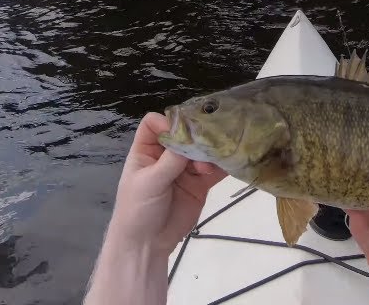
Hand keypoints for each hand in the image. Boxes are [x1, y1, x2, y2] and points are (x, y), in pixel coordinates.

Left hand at [108, 112, 226, 257]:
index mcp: (146, 150)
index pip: (155, 124)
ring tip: (212, 165)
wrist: (147, 244)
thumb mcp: (150, 182)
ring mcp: (184, 169)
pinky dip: (223, 166)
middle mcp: (166, 155)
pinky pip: (214, 170)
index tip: (183, 132)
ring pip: (201, 150)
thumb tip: (191, 137)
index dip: (168, 123)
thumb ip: (170, 160)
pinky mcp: (199, 184)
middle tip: (207, 144)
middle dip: (196, 136)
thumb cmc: (138, 209)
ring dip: (210, 152)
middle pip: (184, 134)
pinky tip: (230, 164)